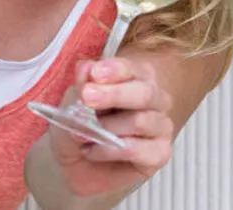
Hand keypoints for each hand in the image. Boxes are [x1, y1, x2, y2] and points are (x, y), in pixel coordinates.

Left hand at [46, 57, 174, 197]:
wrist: (77, 164)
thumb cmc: (79, 127)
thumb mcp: (71, 104)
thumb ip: (80, 86)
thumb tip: (86, 68)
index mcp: (135, 78)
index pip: (131, 69)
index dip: (115, 70)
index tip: (95, 73)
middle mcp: (154, 99)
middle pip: (143, 93)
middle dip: (114, 94)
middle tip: (87, 97)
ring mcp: (160, 126)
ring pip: (140, 121)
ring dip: (106, 128)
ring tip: (82, 135)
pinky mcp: (159, 153)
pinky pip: (135, 149)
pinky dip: (108, 150)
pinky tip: (91, 151)